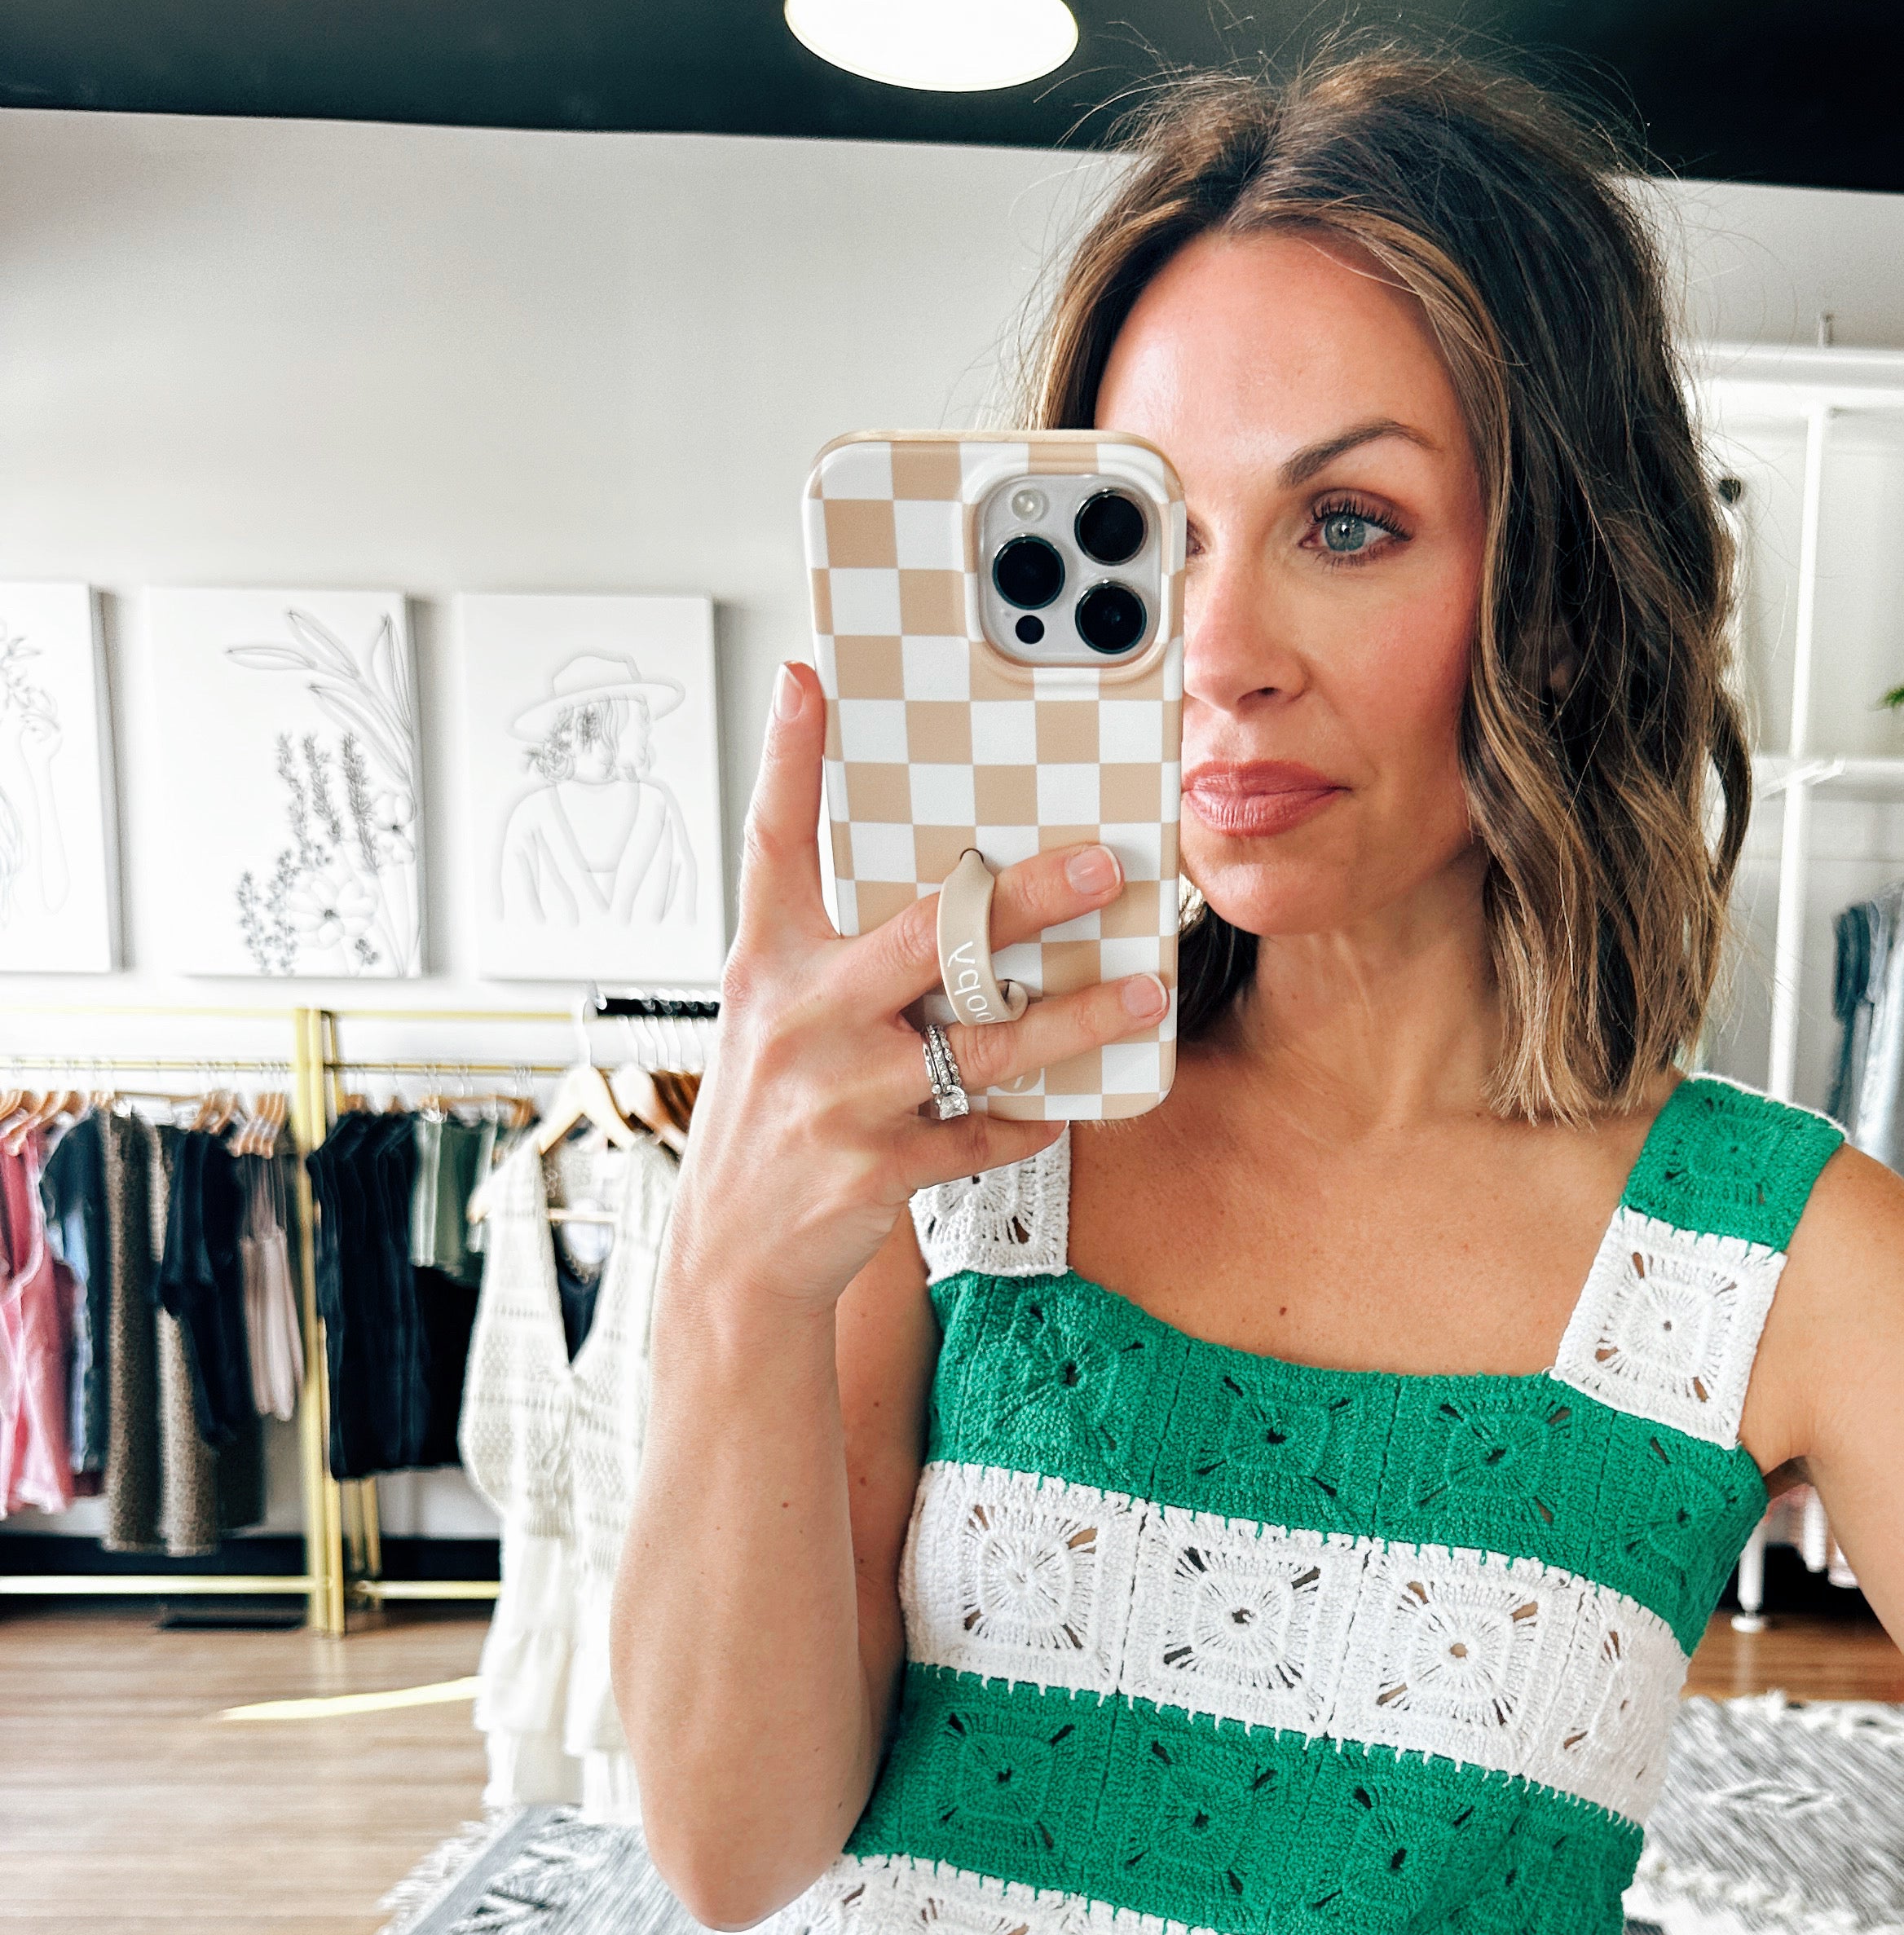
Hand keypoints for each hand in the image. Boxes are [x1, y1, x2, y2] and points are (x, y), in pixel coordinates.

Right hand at [675, 659, 1165, 1312]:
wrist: (735, 1254)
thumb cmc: (773, 1119)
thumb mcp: (780, 1019)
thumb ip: (846, 957)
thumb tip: (954, 904)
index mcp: (769, 964)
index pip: (774, 842)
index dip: (790, 758)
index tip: (809, 680)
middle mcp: (798, 1018)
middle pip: (927, 938)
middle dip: (1023, 900)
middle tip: (1102, 870)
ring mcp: (837, 1095)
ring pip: (982, 1044)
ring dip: (1074, 1022)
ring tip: (1137, 995)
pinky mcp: (873, 1167)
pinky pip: (983, 1131)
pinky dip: (1031, 1120)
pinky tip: (1065, 1108)